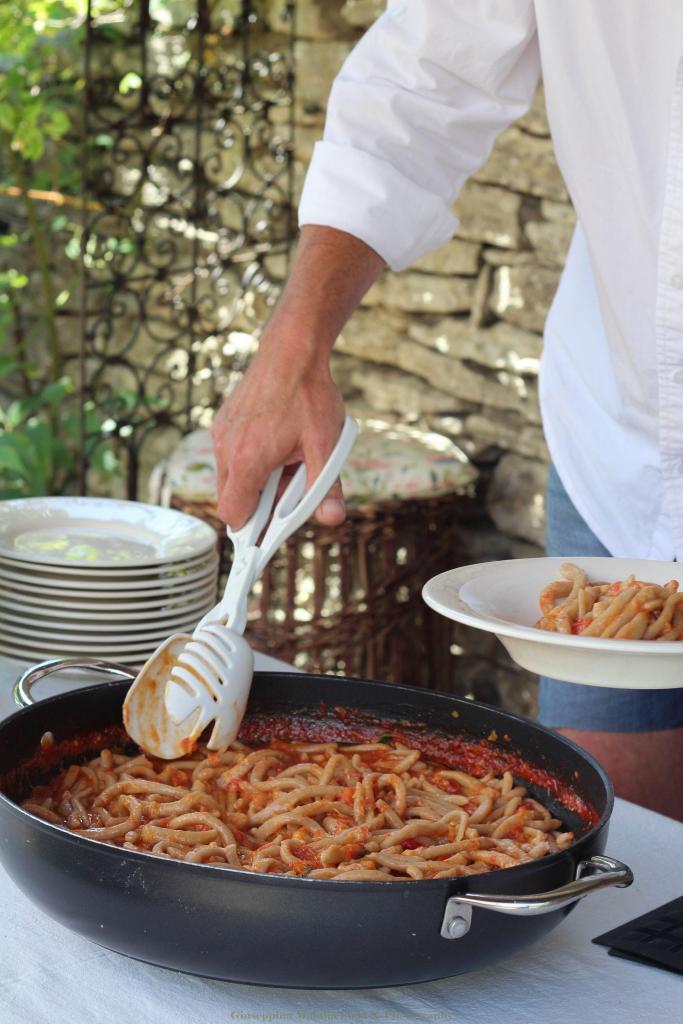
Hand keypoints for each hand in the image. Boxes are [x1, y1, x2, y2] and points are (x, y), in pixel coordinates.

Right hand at [211, 344, 346, 529]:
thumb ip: (326, 488)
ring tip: (287, 463)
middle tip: (290, 492)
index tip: (272, 534)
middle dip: (259, 506)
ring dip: (256, 483)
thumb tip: (332, 520)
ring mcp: (221, 434)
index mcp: (248, 460)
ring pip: (230, 480)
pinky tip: (277, 445)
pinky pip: (230, 458)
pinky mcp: (222, 423)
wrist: (292, 349)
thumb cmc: (310, 395)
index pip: (234, 517)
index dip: (253, 531)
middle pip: (231, 502)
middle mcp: (226, 449)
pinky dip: (250, 463)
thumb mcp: (327, 446)